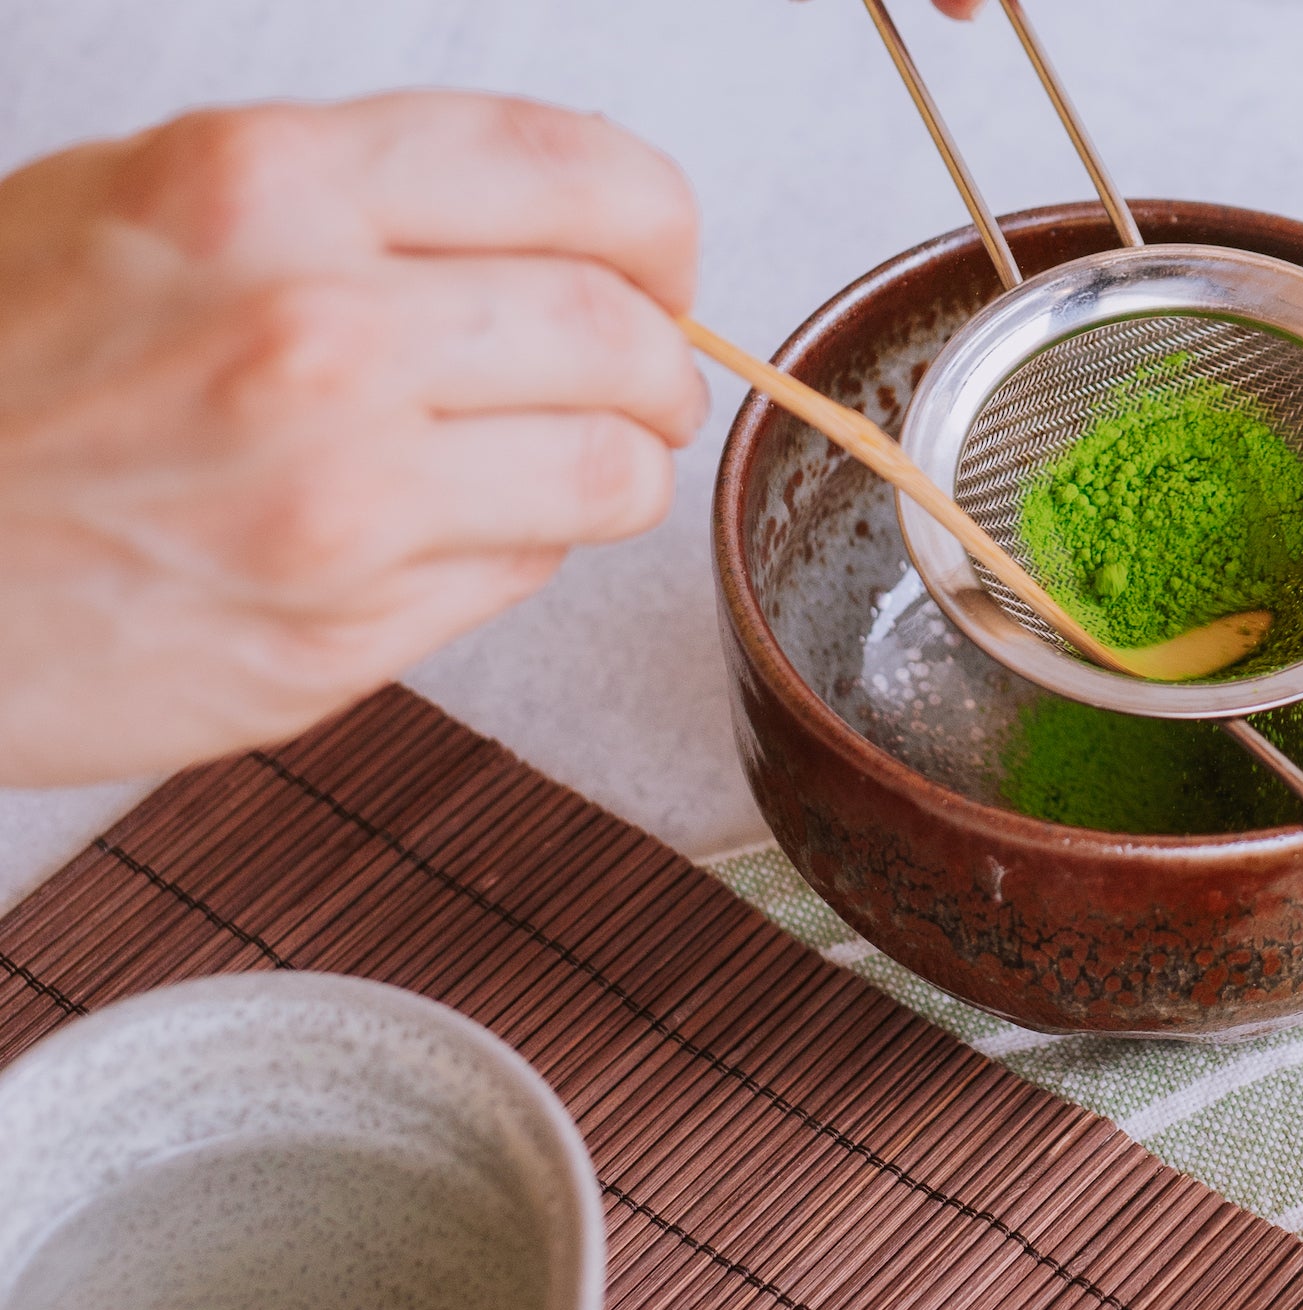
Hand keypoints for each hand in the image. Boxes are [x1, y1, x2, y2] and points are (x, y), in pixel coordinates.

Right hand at [0, 93, 703, 785]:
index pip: (582, 177)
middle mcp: (315, 332)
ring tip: (559, 460)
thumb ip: (348, 204)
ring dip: (615, 467)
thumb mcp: (139, 204)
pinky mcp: (338, 634)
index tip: (659, 264)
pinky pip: (519, 576)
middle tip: (634, 383)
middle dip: (655, 364)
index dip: (658, 230)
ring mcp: (336, 497)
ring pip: (609, 475)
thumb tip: (552, 234)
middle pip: (622, 335)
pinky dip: (519, 549)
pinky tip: (439, 530)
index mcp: (263, 185)